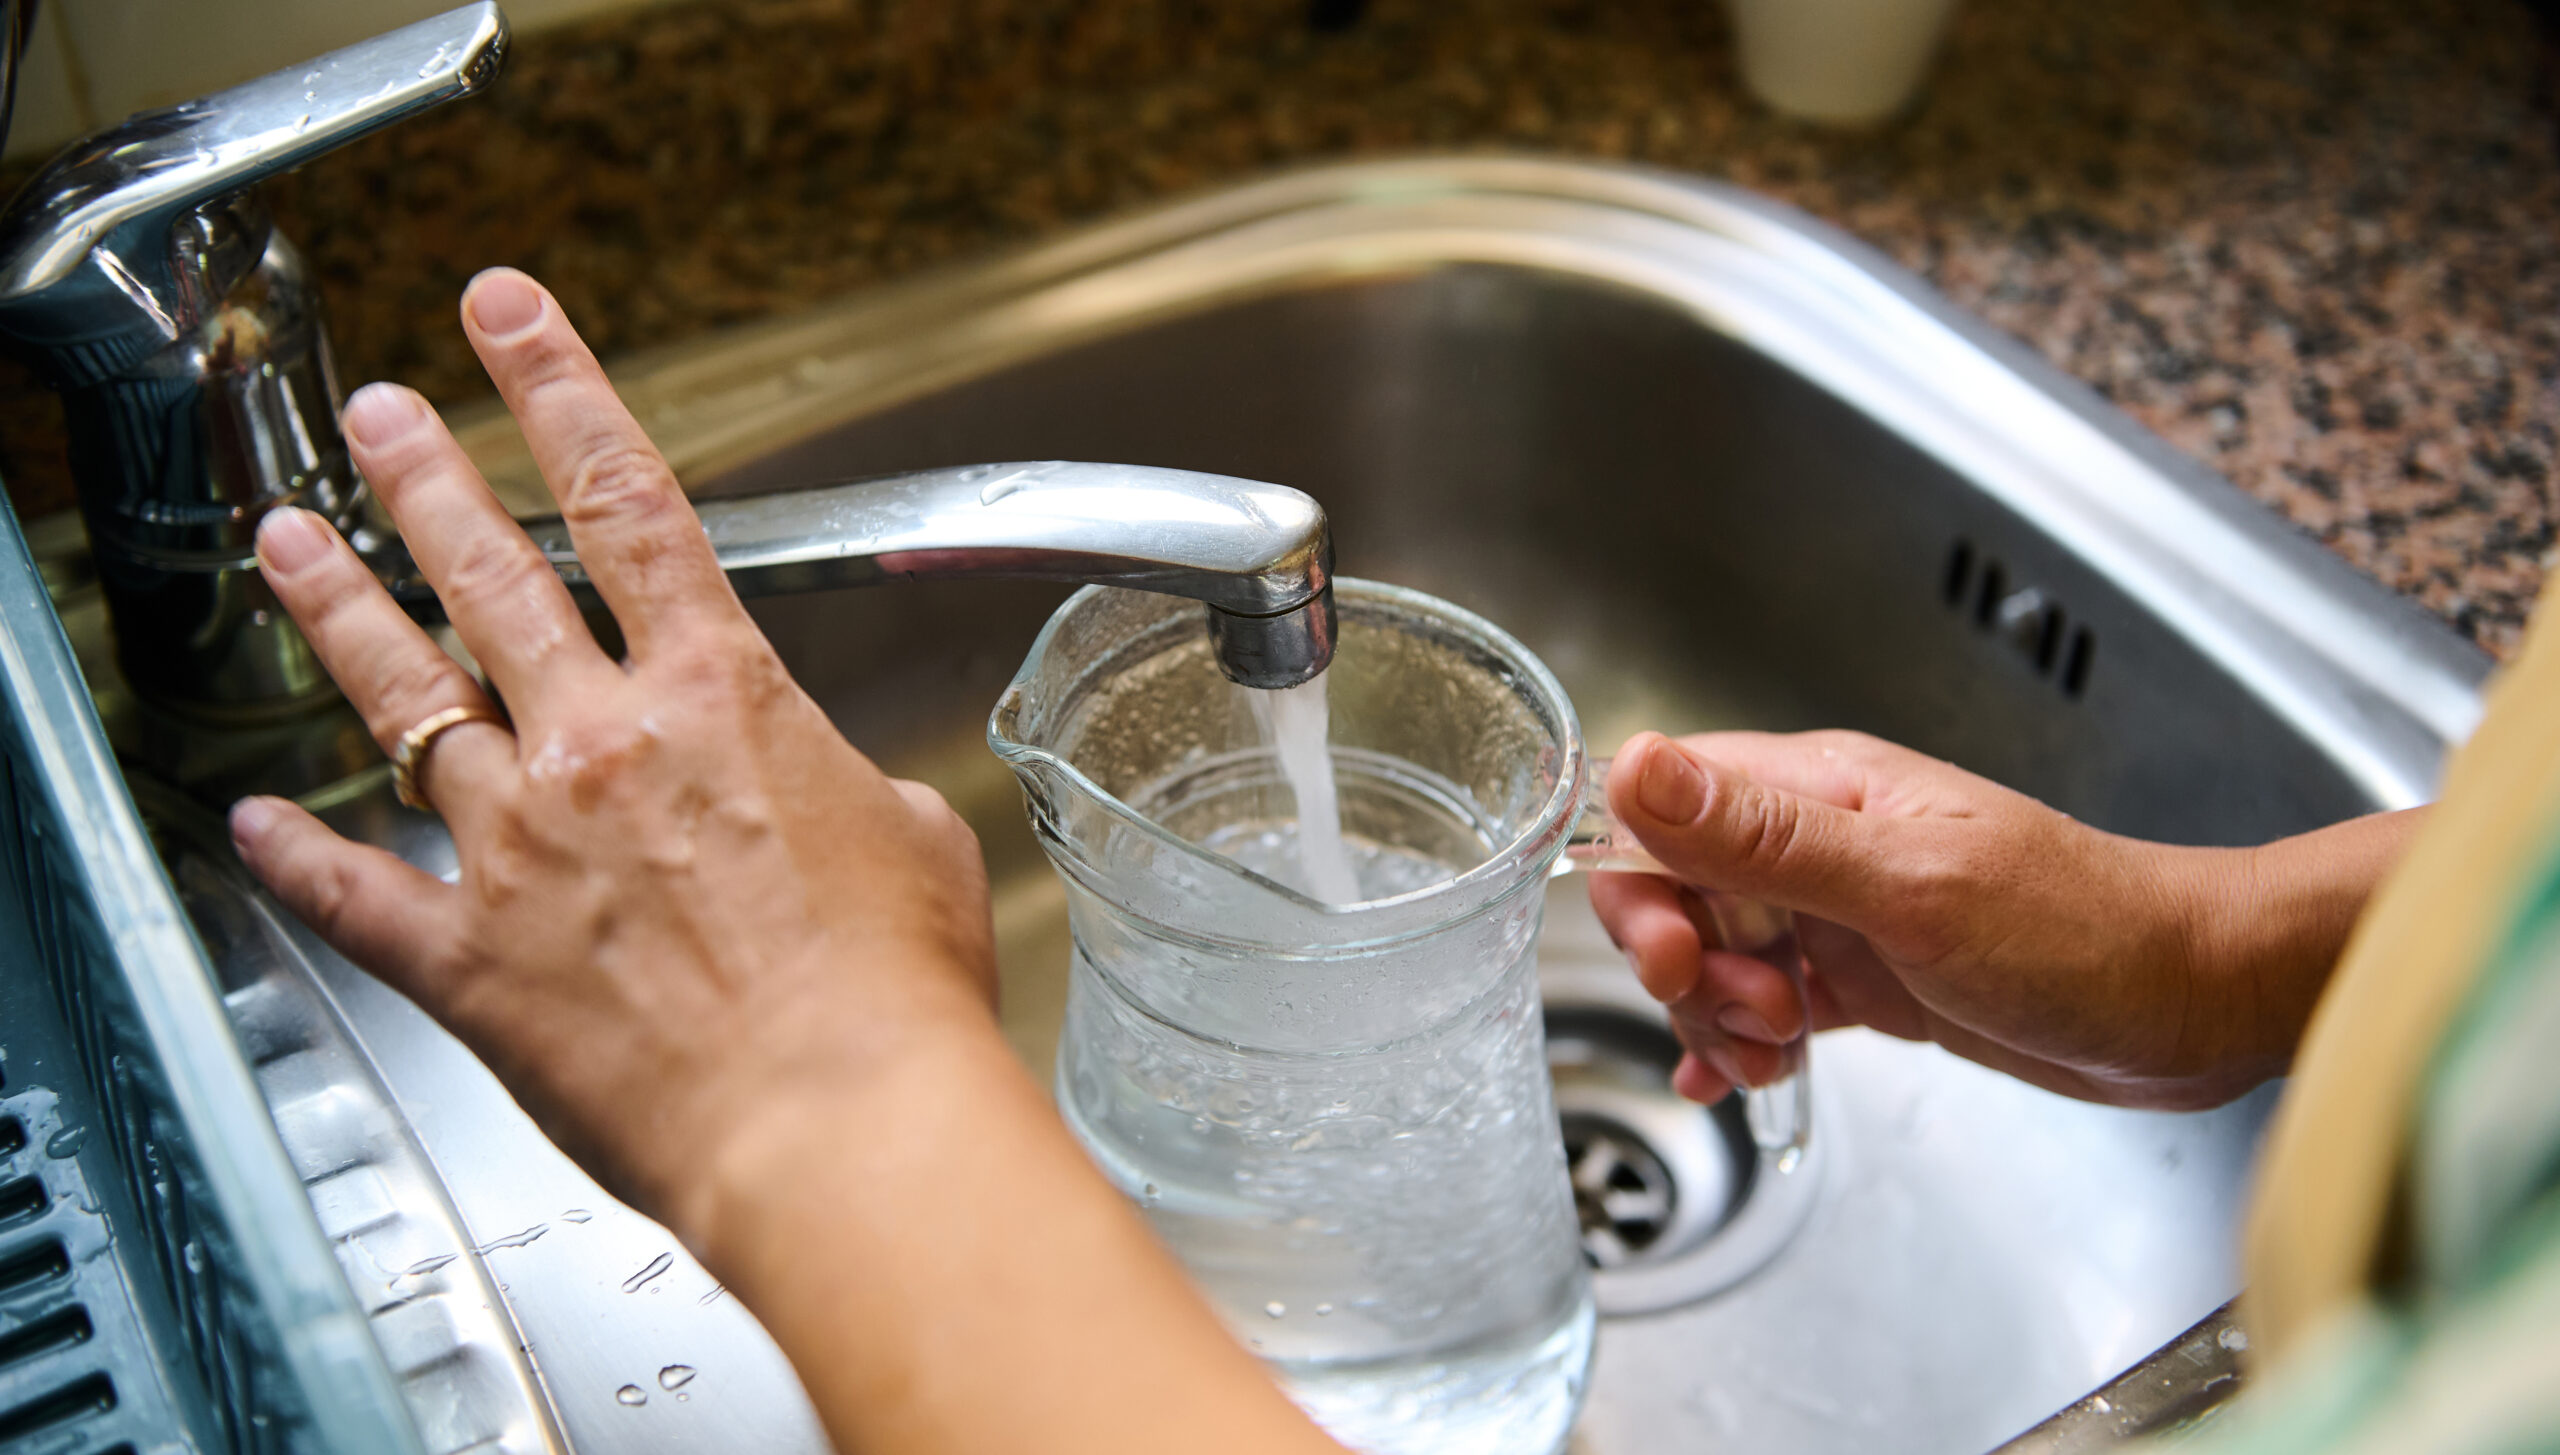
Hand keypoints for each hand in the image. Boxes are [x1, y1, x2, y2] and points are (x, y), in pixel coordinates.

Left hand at [230, 270, 998, 1224]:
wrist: (841, 1127)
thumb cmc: (893, 998)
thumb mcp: (909, 842)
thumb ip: (839, 789)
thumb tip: (819, 797)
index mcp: (721, 698)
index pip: (628, 501)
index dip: (559, 389)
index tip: (509, 320)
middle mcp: (603, 747)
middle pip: (491, 573)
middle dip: (424, 472)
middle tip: (380, 414)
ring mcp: (522, 847)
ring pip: (400, 696)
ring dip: (338, 607)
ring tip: (289, 540)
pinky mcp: (473, 960)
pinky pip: (356, 889)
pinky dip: (295, 855)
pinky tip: (249, 825)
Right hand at [1590, 730, 2416, 1110]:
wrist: (2198, 1004)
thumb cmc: (2083, 933)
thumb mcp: (1908, 885)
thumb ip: (1765, 835)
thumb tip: (1636, 766)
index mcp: (1821, 787)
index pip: (1665, 805)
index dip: (1642, 881)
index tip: (1679, 954)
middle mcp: (1821, 840)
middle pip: (1678, 886)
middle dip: (1684, 961)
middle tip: (1749, 1010)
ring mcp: (1844, 910)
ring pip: (1719, 951)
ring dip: (1720, 1012)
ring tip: (1783, 1045)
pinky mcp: (1868, 976)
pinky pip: (1766, 1000)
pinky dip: (1740, 1040)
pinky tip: (1740, 1077)